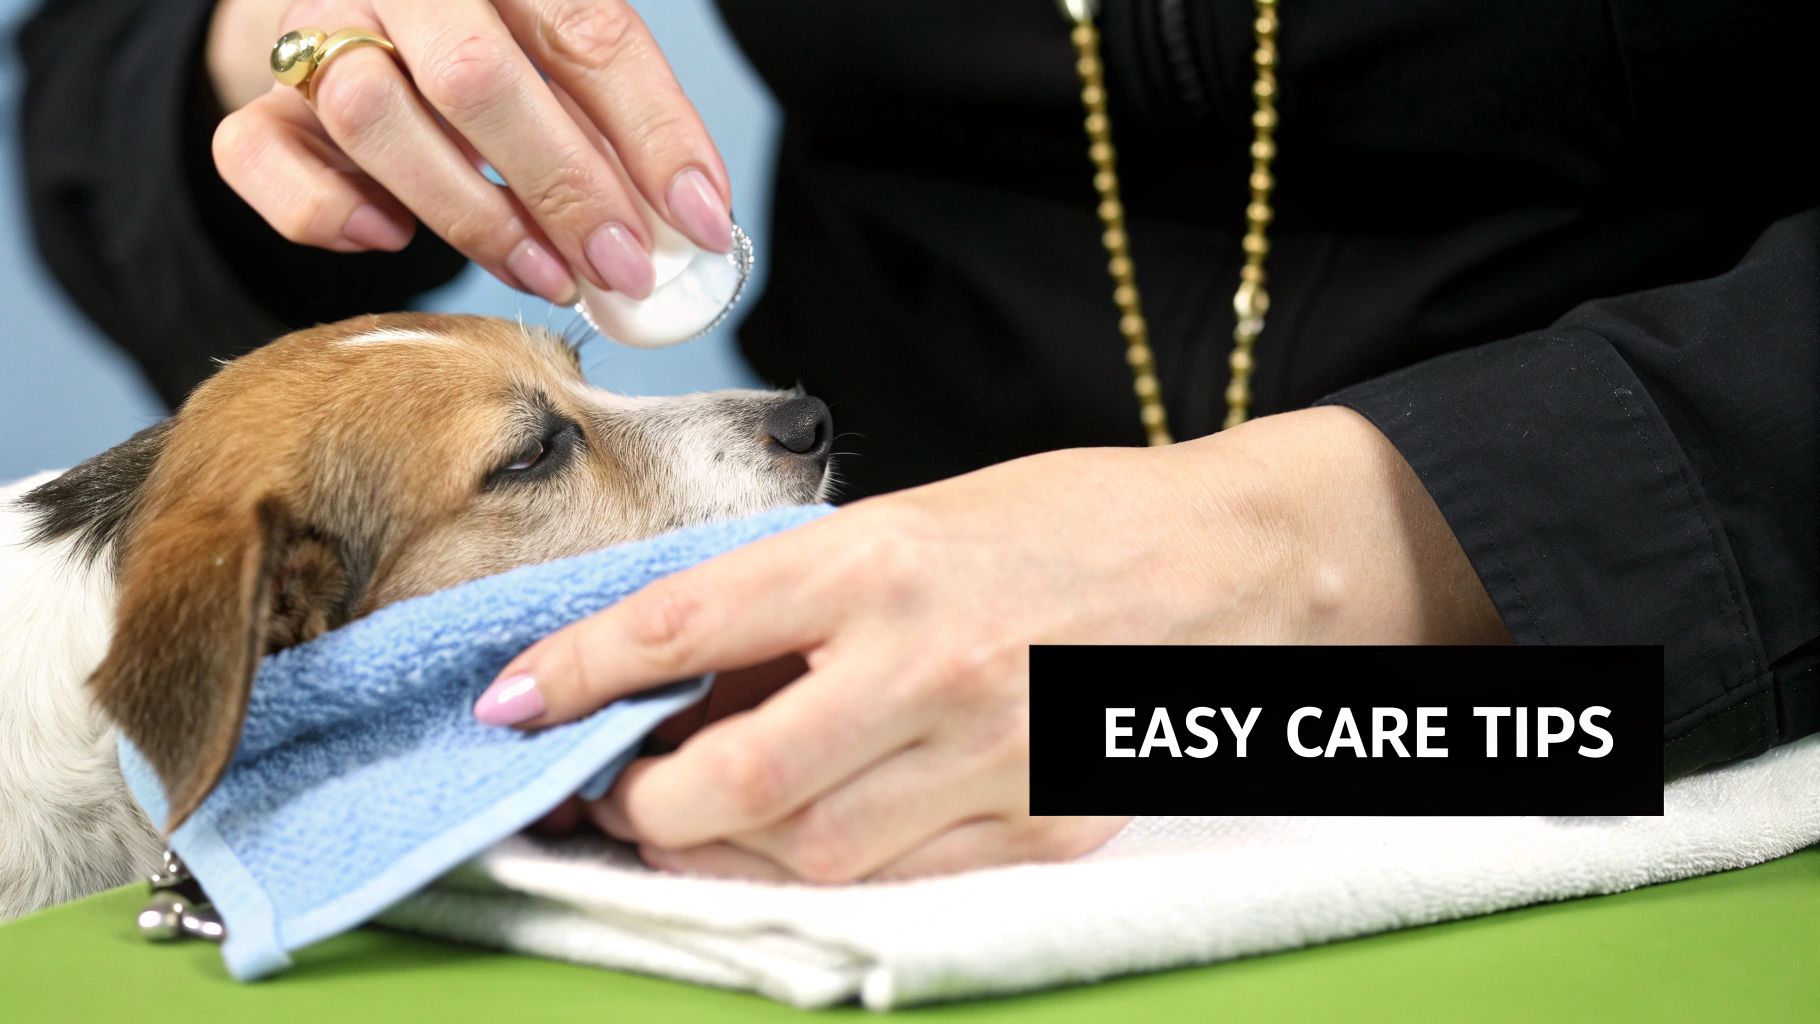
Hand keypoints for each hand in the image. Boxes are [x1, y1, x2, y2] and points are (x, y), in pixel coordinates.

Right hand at [206, 0, 731, 303]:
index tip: (700, 222)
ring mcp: (318, 31)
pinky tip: (392, 238)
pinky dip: (326, 212)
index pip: (589, 34)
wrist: (373, 23)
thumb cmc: (501, 52)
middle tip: (620, 268)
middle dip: (564, 189)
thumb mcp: (570, 63)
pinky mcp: (264, 102)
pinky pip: (259, 154)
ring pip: (371, 115)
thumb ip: (621, 129)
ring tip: (544, 273)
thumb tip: (690, 227)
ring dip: (470, 214)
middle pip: (477, 78)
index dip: (656, 136)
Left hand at [482, 407, 1508, 881]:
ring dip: (736, 852)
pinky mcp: (1049, 826)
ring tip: (704, 820)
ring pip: (815, 857)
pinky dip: (842, 871)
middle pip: (736, 785)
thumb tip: (695, 668)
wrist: (1245, 561)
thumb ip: (815, 596)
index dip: (577, 673)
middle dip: (647, 810)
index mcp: (885, 559)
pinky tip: (818, 840)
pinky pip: (912, 881)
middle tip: (613, 795)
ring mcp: (994, 756)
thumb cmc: (1080, 520)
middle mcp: (928, 663)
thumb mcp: (929, 518)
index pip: (687, 622)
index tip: (509, 704)